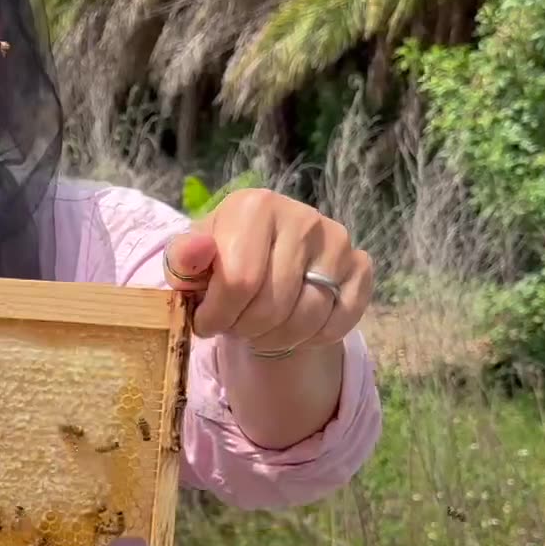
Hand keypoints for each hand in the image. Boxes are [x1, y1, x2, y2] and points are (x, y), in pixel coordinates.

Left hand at [163, 189, 373, 355]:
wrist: (264, 260)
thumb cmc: (221, 263)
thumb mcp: (192, 262)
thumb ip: (184, 260)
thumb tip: (194, 251)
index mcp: (255, 206)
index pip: (239, 282)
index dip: (217, 316)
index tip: (206, 321)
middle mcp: (302, 216)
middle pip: (273, 305)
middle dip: (245, 330)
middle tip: (235, 326)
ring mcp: (336, 240)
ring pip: (308, 318)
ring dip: (277, 339)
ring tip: (259, 329)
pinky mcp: (360, 265)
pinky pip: (340, 321)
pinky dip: (314, 338)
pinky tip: (294, 329)